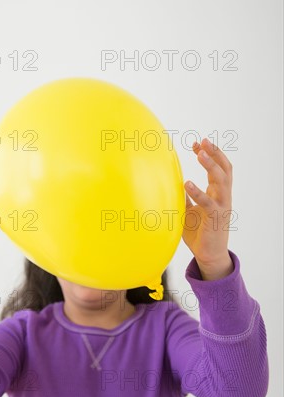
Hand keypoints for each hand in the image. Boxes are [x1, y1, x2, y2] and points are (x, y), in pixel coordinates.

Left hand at [183, 138, 233, 278]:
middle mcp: (223, 197)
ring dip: (211, 166)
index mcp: (218, 193)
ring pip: (222, 181)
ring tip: (200, 155)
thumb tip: (172, 183)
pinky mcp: (215, 219)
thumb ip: (185, 197)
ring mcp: (222, 207)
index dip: (209, 154)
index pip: (218, 168)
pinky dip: (198, 192)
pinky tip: (187, 183)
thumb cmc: (199, 232)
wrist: (208, 255)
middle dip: (214, 153)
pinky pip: (208, 203)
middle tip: (203, 141)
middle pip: (224, 169)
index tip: (196, 143)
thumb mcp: (189, 210)